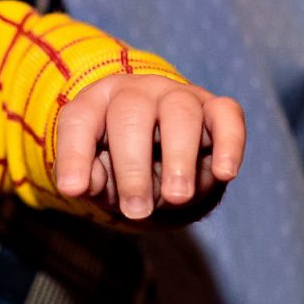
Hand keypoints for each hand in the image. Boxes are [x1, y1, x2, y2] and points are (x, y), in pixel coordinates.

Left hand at [53, 74, 247, 221]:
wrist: (162, 163)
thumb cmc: (123, 170)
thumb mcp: (101, 181)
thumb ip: (91, 181)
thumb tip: (84, 184)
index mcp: (97, 104)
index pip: (80, 120)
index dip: (74, 154)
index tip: (74, 190)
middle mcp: (137, 92)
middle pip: (132, 114)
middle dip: (133, 167)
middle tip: (136, 211)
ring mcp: (179, 96)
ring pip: (180, 113)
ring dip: (178, 158)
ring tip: (175, 198)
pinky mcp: (216, 109)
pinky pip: (227, 116)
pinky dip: (229, 143)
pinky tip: (224, 174)